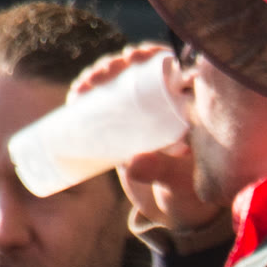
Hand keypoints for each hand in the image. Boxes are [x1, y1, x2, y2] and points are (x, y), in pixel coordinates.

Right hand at [73, 43, 227, 239]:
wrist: (176, 211)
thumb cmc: (189, 193)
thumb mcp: (179, 180)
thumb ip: (161, 170)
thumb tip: (133, 162)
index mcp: (189, 107)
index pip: (170, 69)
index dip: (151, 55)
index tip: (134, 56)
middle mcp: (166, 106)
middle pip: (139, 72)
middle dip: (116, 65)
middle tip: (100, 75)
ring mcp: (143, 117)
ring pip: (119, 86)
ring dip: (100, 77)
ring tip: (84, 87)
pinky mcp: (124, 131)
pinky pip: (106, 106)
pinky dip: (89, 97)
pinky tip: (77, 94)